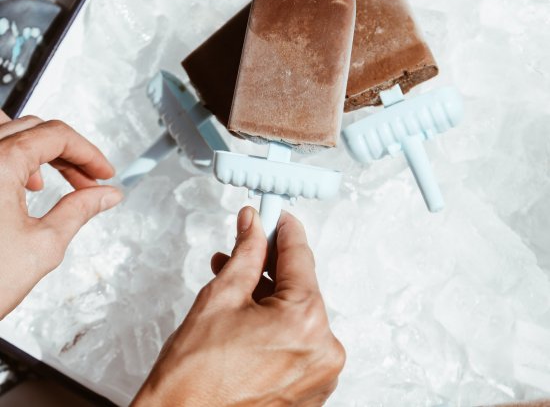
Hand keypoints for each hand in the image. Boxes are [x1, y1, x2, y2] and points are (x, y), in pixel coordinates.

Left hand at [0, 110, 122, 318]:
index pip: (57, 136)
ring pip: (10, 134)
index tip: (104, 172)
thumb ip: (79, 210)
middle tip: (90, 178)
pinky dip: (13, 159)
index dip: (89, 153)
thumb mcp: (43, 245)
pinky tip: (23, 185)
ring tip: (55, 178)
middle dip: (69, 152)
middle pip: (34, 130)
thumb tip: (105, 196)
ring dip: (39, 150)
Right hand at [133, 208, 344, 406]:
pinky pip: (299, 340)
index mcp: (305, 322)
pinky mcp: (311, 389)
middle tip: (249, 243)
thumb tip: (253, 224)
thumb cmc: (194, 378)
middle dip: (271, 262)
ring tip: (238, 282)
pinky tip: (251, 312)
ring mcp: (320, 373)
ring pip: (298, 313)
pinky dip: (277, 322)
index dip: (282, 228)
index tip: (274, 214)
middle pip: (300, 285)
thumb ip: (245, 252)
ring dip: (271, 293)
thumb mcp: (221, 296)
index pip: (299, 255)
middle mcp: (323, 349)